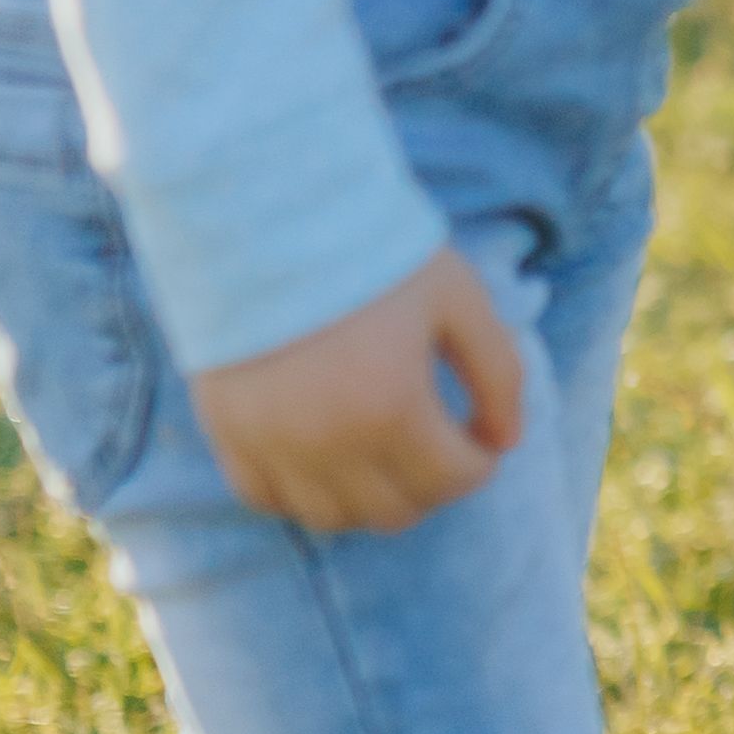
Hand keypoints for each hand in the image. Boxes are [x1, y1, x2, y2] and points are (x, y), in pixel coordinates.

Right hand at [188, 248, 528, 533]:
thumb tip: (506, 442)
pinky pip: (267, 499)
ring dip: (369, 499)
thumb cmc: (370, 252)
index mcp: (392, 406)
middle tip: (436, 445)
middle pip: (396, 511)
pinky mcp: (226, 433)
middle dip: (431, 485)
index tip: (478, 435)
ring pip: (332, 519)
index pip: (453, 479)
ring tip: (383, 455)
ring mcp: (270, 443)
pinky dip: (302, 494)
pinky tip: (325, 458)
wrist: (262, 214)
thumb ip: (498, 373)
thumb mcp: (458, 299)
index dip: (479, 462)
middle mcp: (328, 441)